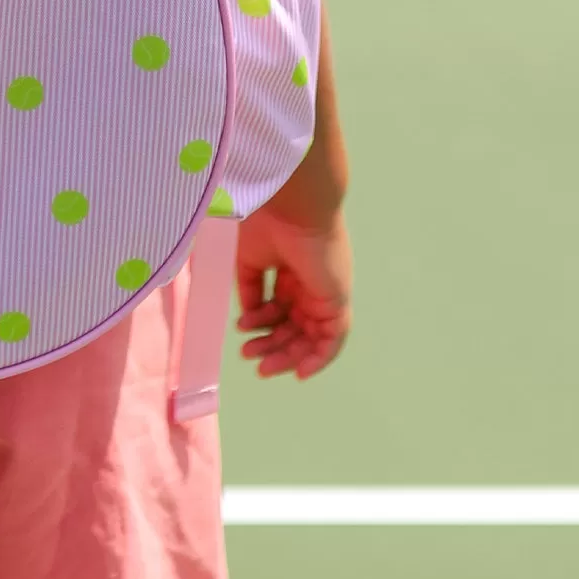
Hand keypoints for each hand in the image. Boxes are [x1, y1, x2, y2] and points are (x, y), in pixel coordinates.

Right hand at [235, 207, 350, 379]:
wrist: (290, 206)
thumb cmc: (266, 223)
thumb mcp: (249, 261)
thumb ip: (250, 291)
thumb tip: (249, 318)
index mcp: (290, 271)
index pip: (280, 308)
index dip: (262, 324)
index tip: (242, 332)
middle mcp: (310, 285)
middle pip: (293, 325)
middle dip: (270, 343)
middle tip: (248, 356)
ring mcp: (324, 294)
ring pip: (309, 337)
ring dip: (285, 353)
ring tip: (260, 362)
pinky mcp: (336, 302)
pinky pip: (332, 340)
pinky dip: (319, 358)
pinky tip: (299, 371)